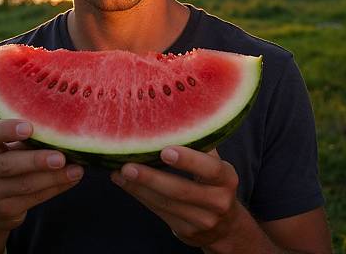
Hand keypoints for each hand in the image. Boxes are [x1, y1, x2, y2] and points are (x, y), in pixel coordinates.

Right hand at [0, 119, 83, 232]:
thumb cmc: (10, 162)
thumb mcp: (11, 148)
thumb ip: (28, 139)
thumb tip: (64, 129)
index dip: (7, 129)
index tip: (29, 128)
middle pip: (8, 164)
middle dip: (37, 161)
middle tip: (61, 158)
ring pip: (25, 184)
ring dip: (54, 177)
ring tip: (76, 170)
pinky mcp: (5, 210)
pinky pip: (34, 198)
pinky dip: (55, 188)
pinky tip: (71, 179)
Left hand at [110, 146, 240, 247]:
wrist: (226, 226)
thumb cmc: (213, 180)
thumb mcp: (214, 163)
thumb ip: (200, 144)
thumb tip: (173, 113)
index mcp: (226, 178)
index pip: (210, 169)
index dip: (189, 160)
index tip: (165, 151)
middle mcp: (218, 202)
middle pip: (181, 191)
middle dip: (152, 178)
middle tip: (128, 165)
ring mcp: (202, 221)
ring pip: (165, 204)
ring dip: (138, 187)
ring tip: (118, 172)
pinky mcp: (186, 232)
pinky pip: (159, 212)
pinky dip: (139, 195)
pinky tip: (123, 182)